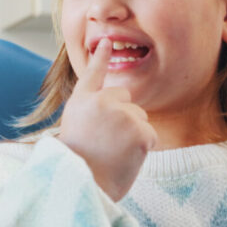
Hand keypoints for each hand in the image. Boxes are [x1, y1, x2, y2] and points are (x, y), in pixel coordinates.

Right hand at [57, 38, 156, 200]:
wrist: (78, 185)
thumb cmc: (77, 165)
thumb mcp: (75, 131)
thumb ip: (92, 113)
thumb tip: (114, 107)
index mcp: (82, 101)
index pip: (93, 74)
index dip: (100, 56)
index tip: (106, 41)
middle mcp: (102, 101)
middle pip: (127, 102)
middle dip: (123, 120)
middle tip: (105, 144)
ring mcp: (122, 114)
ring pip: (140, 120)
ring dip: (132, 137)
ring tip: (112, 153)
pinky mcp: (140, 130)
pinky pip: (150, 136)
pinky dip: (142, 149)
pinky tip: (125, 158)